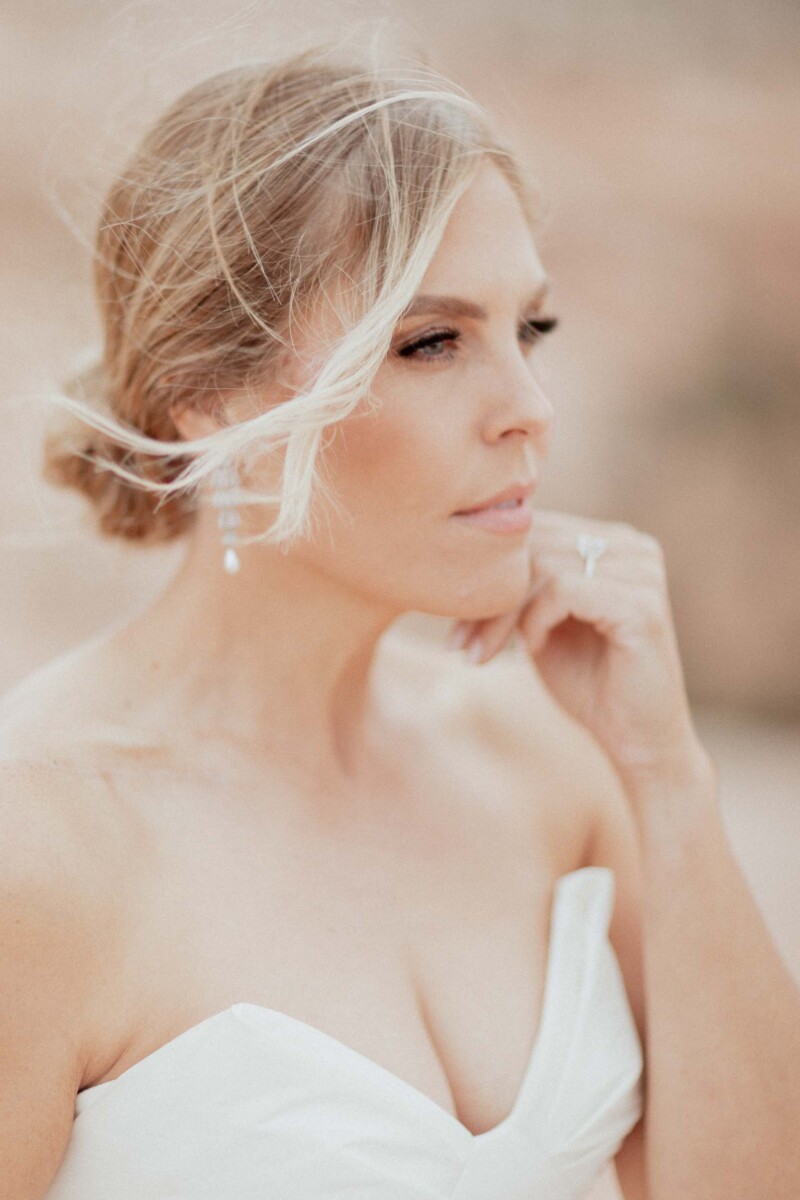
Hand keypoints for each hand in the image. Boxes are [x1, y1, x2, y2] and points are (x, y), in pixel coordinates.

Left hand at [448, 510, 709, 785]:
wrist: (639, 741)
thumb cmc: (590, 683)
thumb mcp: (541, 624)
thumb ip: (518, 587)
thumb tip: (462, 558)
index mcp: (612, 542)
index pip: (535, 531)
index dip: (487, 574)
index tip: (457, 625)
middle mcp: (632, 547)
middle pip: (535, 544)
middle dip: (487, 596)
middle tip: (459, 642)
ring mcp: (641, 573)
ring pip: (543, 565)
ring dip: (501, 613)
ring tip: (484, 651)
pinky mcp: (641, 606)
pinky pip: (563, 589)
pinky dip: (534, 619)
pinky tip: (531, 648)